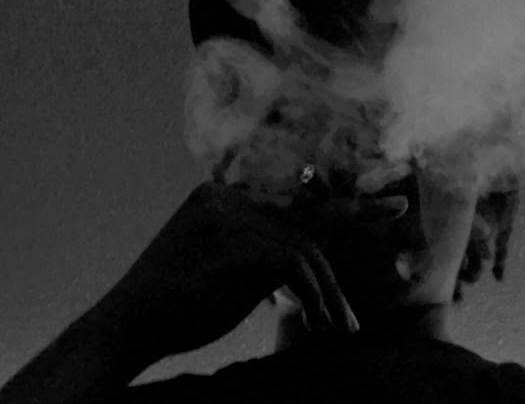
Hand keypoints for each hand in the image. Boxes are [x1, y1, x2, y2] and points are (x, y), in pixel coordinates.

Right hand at [95, 181, 409, 358]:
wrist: (127, 326)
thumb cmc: (174, 310)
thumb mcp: (222, 274)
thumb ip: (259, 258)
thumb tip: (304, 267)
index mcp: (220, 199)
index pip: (290, 199)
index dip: (338, 198)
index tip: (382, 195)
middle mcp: (225, 199)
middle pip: (304, 221)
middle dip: (355, 216)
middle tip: (397, 206)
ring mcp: (227, 218)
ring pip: (303, 248)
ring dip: (327, 293)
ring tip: (340, 329)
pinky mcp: (233, 245)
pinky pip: (293, 266)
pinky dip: (312, 296)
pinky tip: (318, 323)